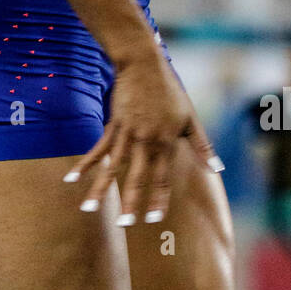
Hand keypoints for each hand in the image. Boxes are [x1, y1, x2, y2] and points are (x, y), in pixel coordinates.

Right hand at [62, 48, 221, 224]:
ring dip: (101, 190)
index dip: (158, 199)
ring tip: (88, 209)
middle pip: (136, 178)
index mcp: (166, 142)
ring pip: (113, 168)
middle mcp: (145, 141)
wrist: (143, 65)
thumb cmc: (170, 91)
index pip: (162, 178)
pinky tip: (72, 179)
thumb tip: (218, 169)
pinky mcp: (113, 126)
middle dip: (131, 203)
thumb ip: (203, 146)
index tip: (153, 219)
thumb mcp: (190, 118)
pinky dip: (86, 165)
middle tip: (125, 225)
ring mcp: (126, 134)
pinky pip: (98, 150)